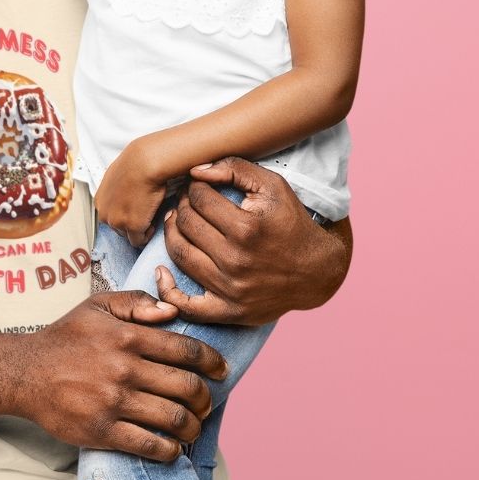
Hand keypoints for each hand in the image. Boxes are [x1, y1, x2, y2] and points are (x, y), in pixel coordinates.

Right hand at [13, 291, 226, 460]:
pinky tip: (172, 446)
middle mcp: (125, 369)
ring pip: (175, 419)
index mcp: (127, 336)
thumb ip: (136, 301)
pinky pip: (151, 446)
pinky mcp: (104, 431)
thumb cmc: (65, 337)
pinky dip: (171, 450)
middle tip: (206, 400)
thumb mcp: (97, 306)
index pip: (185, 349)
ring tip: (192, 425)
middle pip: (187, 387)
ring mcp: (115, 402)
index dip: (212, 361)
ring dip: (193, 426)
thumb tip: (171, 311)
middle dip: (206, 397)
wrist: (26, 373)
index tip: (221, 369)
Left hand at [94, 138, 167, 247]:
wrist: (144, 163)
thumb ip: (116, 192)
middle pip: (118, 228)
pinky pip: (139, 240)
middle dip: (131, 224)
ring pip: (128, 236)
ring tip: (150, 216)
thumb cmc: (135, 164)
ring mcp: (117, 222)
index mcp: (99, 201)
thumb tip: (125, 196)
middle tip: (144, 213)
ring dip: (139, 229)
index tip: (135, 211)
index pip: (110, 217)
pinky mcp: (132, 227)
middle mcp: (104, 214)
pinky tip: (153, 222)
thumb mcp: (116, 178)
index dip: (124, 215)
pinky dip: (147, 235)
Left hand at [157, 157, 352, 325]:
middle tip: (187, 202)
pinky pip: (187, 305)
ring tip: (177, 222)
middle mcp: (236, 260)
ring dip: (171, 234)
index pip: (199, 199)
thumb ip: (235, 168)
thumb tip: (196, 171)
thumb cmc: (292, 223)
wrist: (317, 271)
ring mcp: (230, 288)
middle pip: (186, 224)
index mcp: (246, 228)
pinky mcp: (229, 310)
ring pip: (180, 255)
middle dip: (182, 206)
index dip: (194, 188)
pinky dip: (168, 290)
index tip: (199, 187)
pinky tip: (161, 272)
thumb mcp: (272, 186)